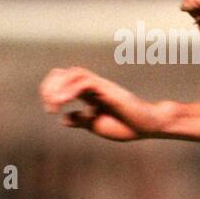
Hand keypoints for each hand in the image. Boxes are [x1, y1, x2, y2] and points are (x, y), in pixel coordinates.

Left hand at [39, 67, 164, 140]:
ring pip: (73, 72)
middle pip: (63, 73)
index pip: (62, 81)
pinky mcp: (109, 89)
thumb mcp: (96, 125)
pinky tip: (65, 102)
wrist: (149, 126)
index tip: (51, 110)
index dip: (50, 92)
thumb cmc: (128, 126)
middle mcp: (94, 86)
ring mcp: (101, 86)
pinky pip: (85, 82)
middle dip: (50, 87)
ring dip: (59, 86)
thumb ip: (81, 120)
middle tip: (50, 107)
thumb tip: (63, 118)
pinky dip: (71, 90)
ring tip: (55, 104)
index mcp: (89, 94)